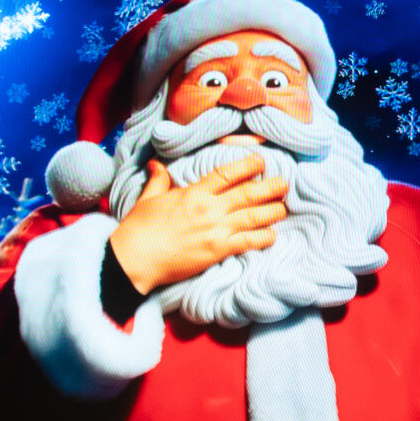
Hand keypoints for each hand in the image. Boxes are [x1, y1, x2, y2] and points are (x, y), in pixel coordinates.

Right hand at [110, 155, 287, 293]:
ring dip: (272, 211)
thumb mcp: (148, 199)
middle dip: (269, 187)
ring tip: (284, 207)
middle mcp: (209, 208)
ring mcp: (215, 230)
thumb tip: (157, 165)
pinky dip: (263, 238)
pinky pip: (247, 242)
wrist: (135, 259)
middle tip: (285, 184)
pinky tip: (273, 235)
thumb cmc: (138, 229)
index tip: (261, 162)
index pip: (227, 174)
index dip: (247, 166)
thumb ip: (158, 181)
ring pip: (253, 216)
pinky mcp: (217, 251)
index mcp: (193, 193)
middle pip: (247, 193)